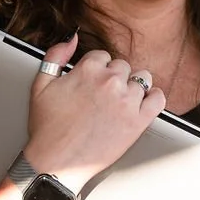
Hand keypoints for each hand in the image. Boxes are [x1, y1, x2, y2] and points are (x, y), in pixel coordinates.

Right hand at [24, 33, 165, 193]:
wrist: (56, 164)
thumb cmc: (47, 128)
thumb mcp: (41, 85)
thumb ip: (56, 55)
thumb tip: (72, 36)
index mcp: (88, 70)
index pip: (103, 56)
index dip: (97, 70)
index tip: (92, 84)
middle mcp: (110, 82)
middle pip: (122, 66)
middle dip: (114, 78)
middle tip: (103, 97)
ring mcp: (127, 101)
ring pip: (142, 79)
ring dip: (133, 87)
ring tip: (120, 101)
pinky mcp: (139, 122)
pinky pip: (158, 99)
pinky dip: (153, 99)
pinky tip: (143, 104)